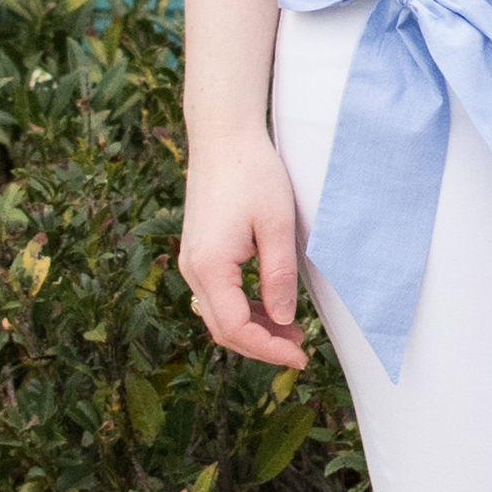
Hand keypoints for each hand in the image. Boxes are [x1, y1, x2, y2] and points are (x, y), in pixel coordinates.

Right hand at [177, 129, 308, 370]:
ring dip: (253, 329)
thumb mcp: (277, 225)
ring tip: (291, 331)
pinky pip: (217, 296)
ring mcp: (191, 261)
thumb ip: (279, 276)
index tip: (300, 354)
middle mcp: (192, 268)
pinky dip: (243, 310)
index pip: (236, 328)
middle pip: (222, 329)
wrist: (223, 137)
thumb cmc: (253, 173)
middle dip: (261, 345)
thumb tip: (284, 320)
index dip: (269, 349)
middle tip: (300, 348)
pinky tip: (271, 307)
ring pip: (218, 315)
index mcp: (209, 265)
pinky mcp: (198, 253)